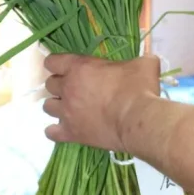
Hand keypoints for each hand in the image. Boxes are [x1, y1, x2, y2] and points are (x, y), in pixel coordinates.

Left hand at [42, 54, 160, 151]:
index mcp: (78, 67)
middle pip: (49, 84)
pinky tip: (65, 129)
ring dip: (57, 106)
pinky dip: (55, 130)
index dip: (57, 64)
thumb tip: (146, 62)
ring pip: (47, 107)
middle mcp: (67, 88)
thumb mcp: (143, 65)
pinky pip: (51, 132)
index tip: (66, 67)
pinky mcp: (71, 133)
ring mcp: (66, 112)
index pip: (52, 61)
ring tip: (71, 109)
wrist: (138, 120)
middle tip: (76, 89)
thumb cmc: (138, 88)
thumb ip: (138, 61)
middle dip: (60, 85)